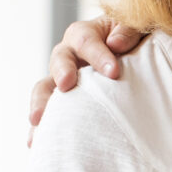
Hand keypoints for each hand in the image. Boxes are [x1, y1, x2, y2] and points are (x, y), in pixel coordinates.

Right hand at [27, 17, 149, 142]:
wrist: (132, 59)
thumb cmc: (134, 41)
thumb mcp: (136, 28)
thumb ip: (129, 31)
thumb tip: (116, 44)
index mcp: (85, 34)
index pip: (86, 40)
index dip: (98, 55)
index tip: (113, 72)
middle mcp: (68, 55)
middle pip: (58, 60)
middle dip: (62, 72)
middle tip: (66, 84)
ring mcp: (62, 79)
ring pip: (46, 88)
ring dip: (41, 102)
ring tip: (37, 119)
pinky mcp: (63, 102)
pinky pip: (48, 114)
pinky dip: (40, 128)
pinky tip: (34, 143)